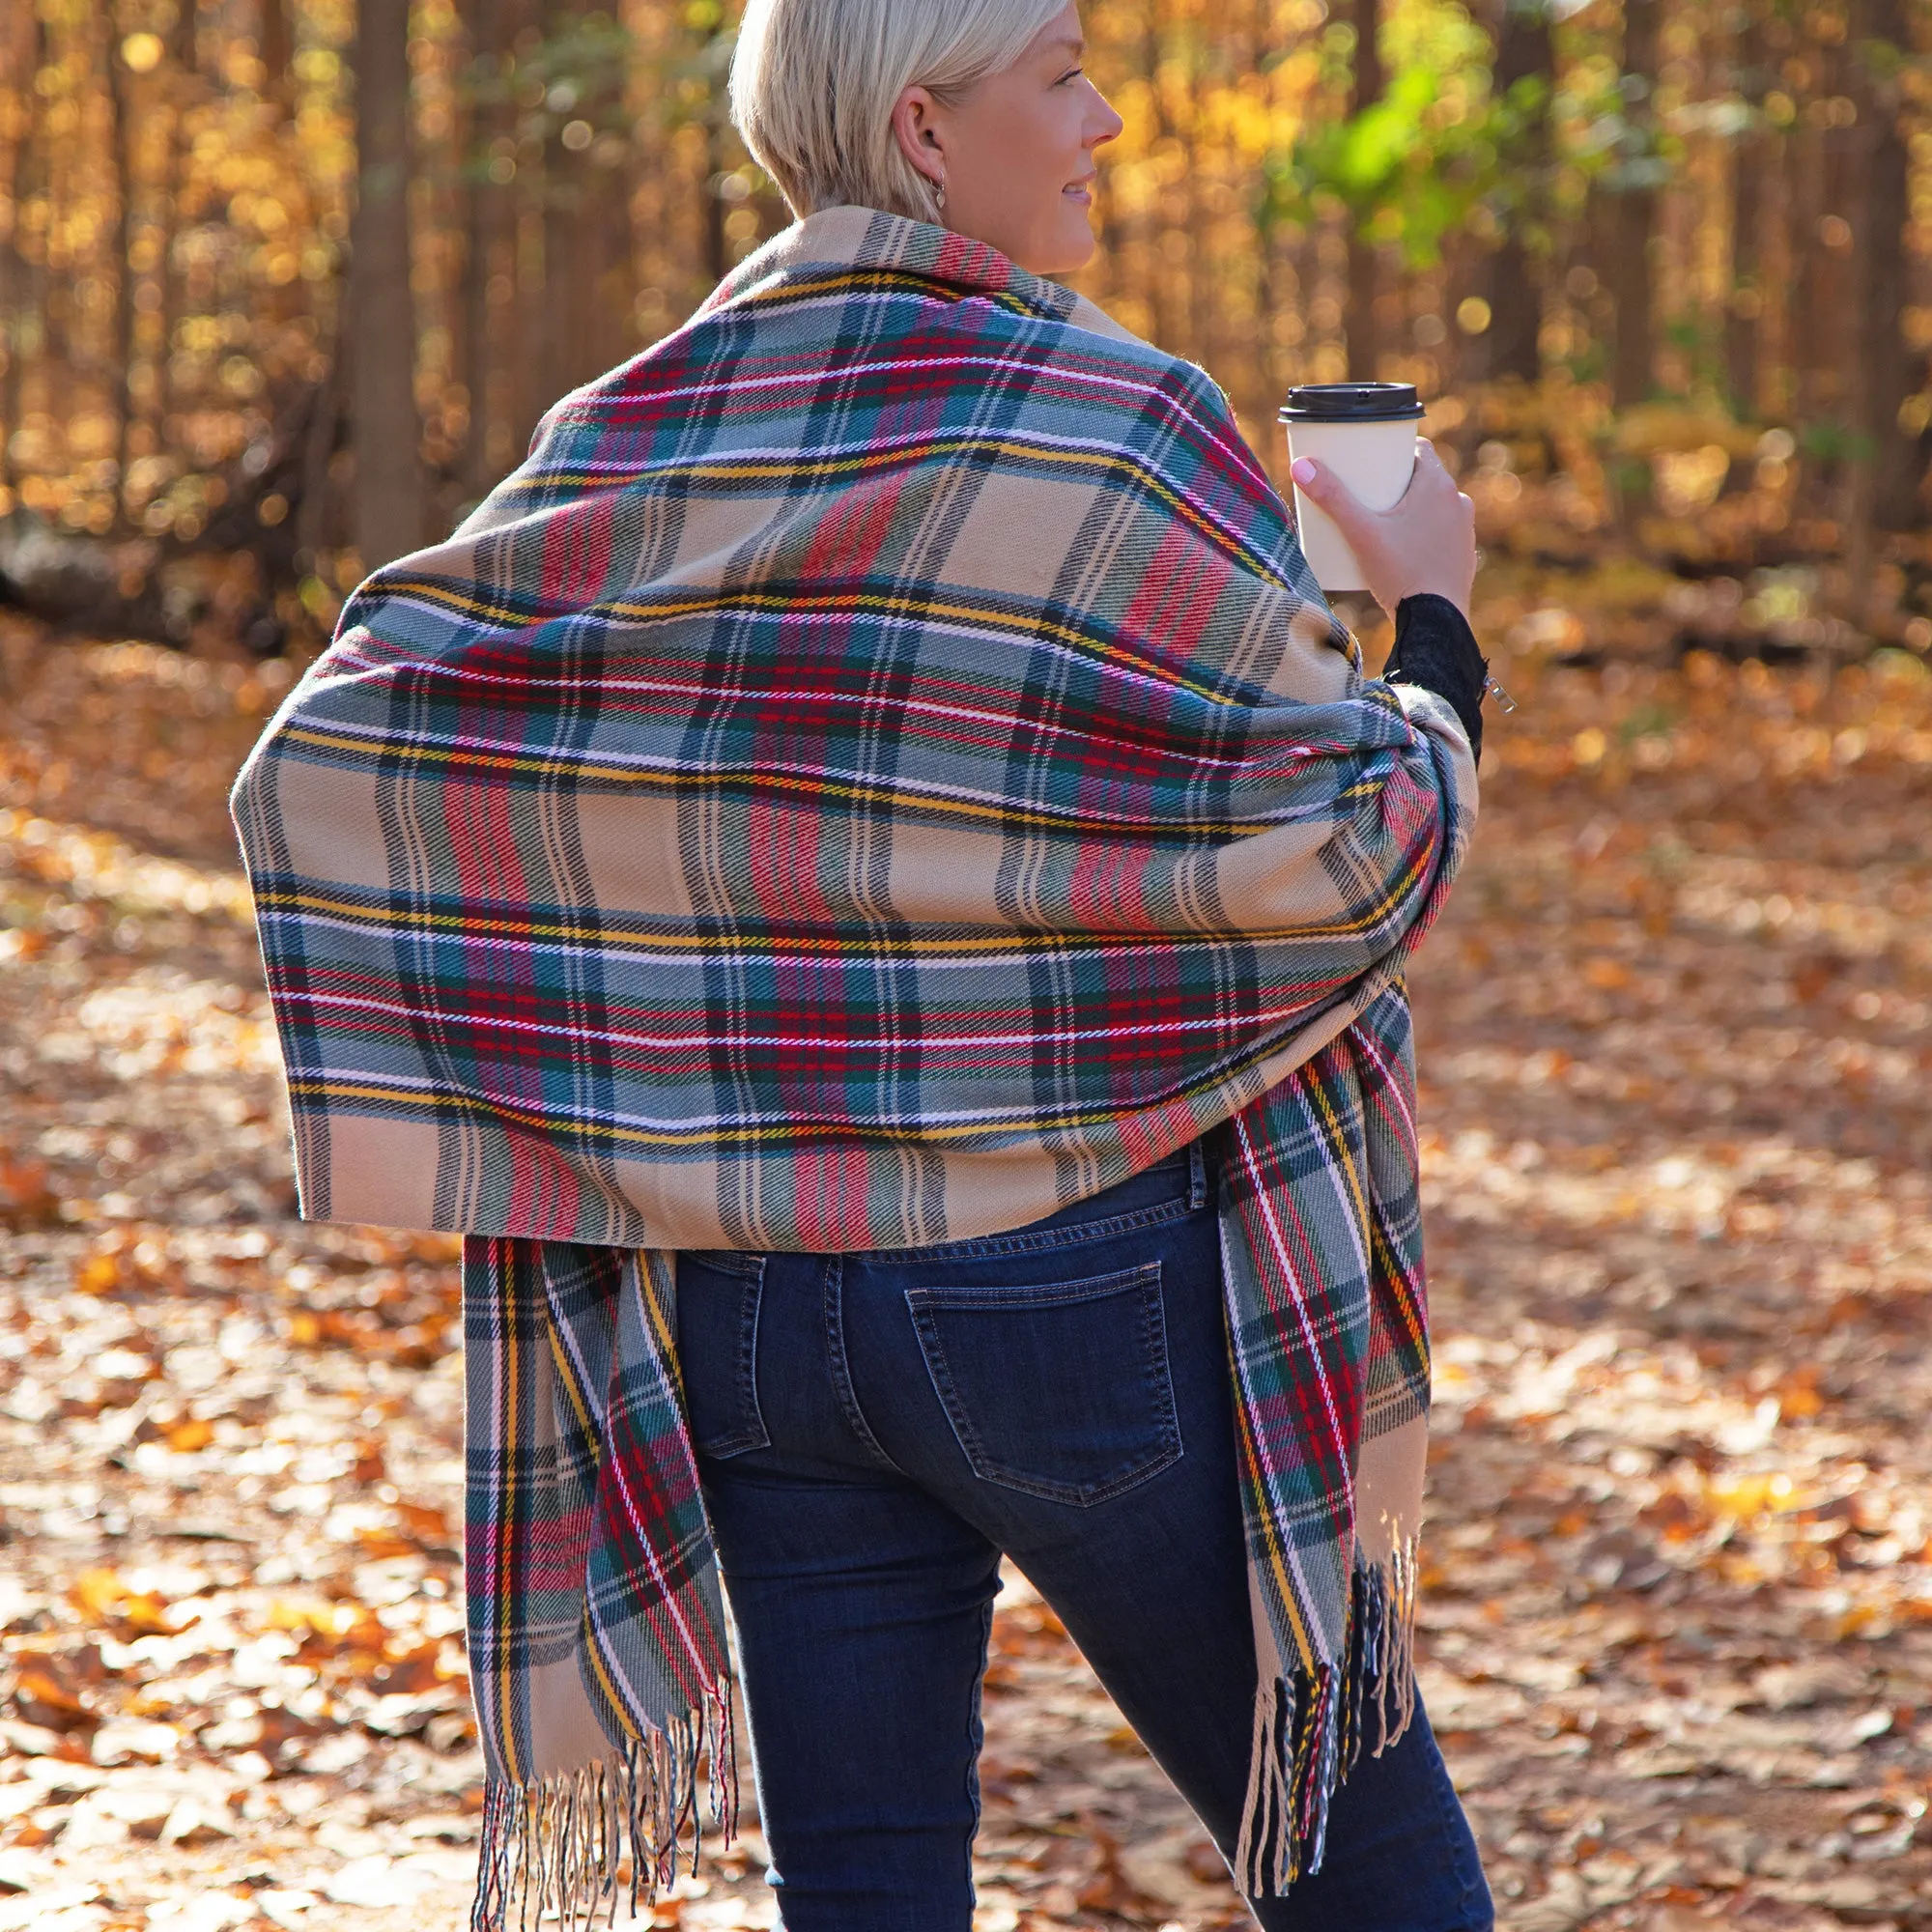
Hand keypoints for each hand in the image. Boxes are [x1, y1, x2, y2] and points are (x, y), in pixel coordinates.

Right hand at [1289, 439, 1476, 620]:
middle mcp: (1457, 501)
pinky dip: (1424, 535)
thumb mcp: (1360, 533)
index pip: (1418, 449)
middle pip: (1423, 479)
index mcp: (1438, 484)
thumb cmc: (1400, 573)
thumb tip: (1300, 465)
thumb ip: (1331, 498)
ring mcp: (1464, 530)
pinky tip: (1404, 549)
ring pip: (1434, 508)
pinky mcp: (1463, 556)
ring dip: (1413, 510)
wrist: (1436, 623)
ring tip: (1382, 525)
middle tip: (1367, 495)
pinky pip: (1441, 534)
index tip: (1372, 461)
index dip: (1394, 452)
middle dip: (1397, 483)